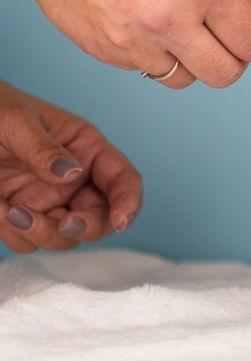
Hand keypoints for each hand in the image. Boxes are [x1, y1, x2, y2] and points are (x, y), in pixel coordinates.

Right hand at [0, 0, 250, 88]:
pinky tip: (149, 20)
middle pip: (228, 74)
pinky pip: (152, 70)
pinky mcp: (109, 53)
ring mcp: (135, 41)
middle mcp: (169, 18)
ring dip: (197, 58)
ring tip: (184, 23)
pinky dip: (161, 54)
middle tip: (228, 32)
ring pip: (190, 79)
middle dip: (237, 56)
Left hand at [0, 80, 142, 252]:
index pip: (122, 179)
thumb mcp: (15, 120)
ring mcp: (49, 199)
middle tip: (63, 224)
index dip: (129, 201)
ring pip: (66, 236)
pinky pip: (29, 241)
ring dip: (43, 233)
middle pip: (101, 216)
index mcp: (85, 147)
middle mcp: (74, 178)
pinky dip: (15, 235)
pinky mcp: (23, 215)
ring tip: (10, 212)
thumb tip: (72, 173)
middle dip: (86, 226)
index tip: (121, 221)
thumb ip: (43, 147)